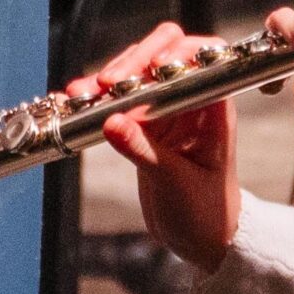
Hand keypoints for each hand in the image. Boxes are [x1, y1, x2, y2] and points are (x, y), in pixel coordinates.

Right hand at [77, 22, 240, 275]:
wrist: (201, 239)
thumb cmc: (206, 211)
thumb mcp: (175, 182)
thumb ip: (144, 151)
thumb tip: (112, 123)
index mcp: (214, 107)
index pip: (202, 58)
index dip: (175, 54)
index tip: (148, 70)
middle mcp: (192, 101)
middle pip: (166, 56)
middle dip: (136, 60)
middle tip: (109, 82)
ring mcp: (167, 111)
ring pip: (139, 75)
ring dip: (111, 78)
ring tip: (84, 91)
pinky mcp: (144, 126)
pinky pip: (121, 103)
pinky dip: (100, 100)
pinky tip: (78, 100)